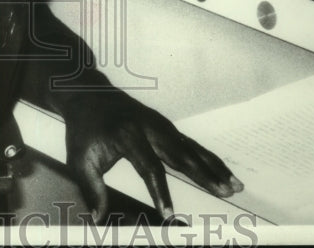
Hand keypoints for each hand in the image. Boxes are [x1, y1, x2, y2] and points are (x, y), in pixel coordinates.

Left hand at [61, 88, 242, 222]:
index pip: (149, 167)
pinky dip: (208, 157)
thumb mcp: (80, 159)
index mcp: (128, 136)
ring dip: (214, 166)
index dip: (160, 193)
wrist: (87, 94)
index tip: (168, 216)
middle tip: (225, 192)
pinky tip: (221, 169)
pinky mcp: (165, 125)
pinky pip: (190, 143)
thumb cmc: (83, 129)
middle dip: (204, 175)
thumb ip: (92, 189)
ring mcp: (160, 124)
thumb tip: (99, 218)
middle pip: (181, 155)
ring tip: (234, 185)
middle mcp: (149, 128)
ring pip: (191, 148)